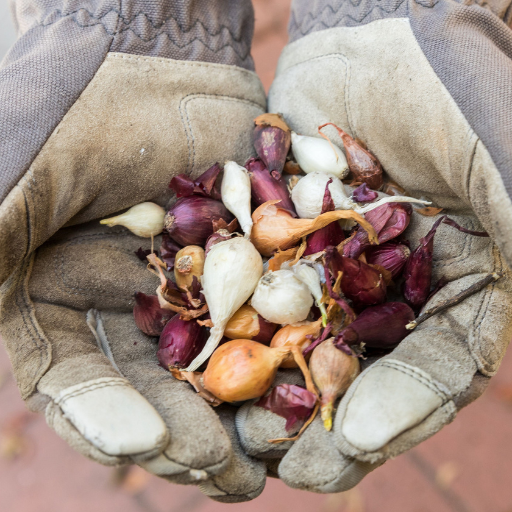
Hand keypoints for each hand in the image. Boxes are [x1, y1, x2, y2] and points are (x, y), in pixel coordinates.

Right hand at [0, 0, 266, 501]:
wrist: (131, 47)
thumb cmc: (51, 105)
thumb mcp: (4, 188)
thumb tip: (1, 320)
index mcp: (49, 297)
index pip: (75, 379)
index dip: (106, 416)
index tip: (143, 446)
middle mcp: (119, 299)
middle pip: (156, 382)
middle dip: (189, 430)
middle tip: (229, 474)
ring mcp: (184, 277)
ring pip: (216, 356)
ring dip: (244, 402)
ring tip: (274, 448)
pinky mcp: (240, 250)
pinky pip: (267, 303)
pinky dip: (286, 340)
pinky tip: (312, 375)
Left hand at [235, 0, 511, 491]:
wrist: (401, 24)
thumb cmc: (473, 90)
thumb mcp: (508, 178)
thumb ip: (508, 240)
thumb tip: (496, 350)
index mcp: (460, 287)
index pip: (435, 370)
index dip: (399, 409)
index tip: (352, 442)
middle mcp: (394, 284)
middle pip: (357, 366)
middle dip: (319, 412)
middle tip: (277, 461)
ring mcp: (334, 259)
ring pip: (297, 333)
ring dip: (264, 378)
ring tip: (228, 423)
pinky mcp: (284, 229)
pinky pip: (253, 276)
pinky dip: (228, 312)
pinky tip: (196, 346)